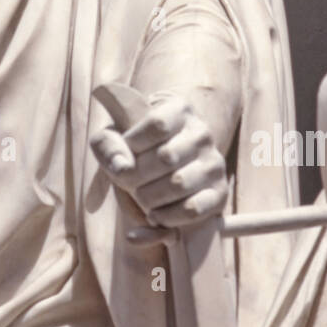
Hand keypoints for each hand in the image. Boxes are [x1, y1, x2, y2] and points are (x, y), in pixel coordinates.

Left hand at [91, 95, 228, 241]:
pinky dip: (168, 217)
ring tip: (141, 197)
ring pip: (178, 184)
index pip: (157, 123)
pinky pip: (193, 209)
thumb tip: (122, 167)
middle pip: (166, 156)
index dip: (134, 143)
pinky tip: (155, 214)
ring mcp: (214, 163)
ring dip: (149, 197)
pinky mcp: (219, 193)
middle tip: (128, 182)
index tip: (126, 152)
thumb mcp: (113, 140)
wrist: (159, 173)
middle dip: (137, 175)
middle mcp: (202, 133)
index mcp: (179, 110)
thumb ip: (108, 147)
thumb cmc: (133, 151)